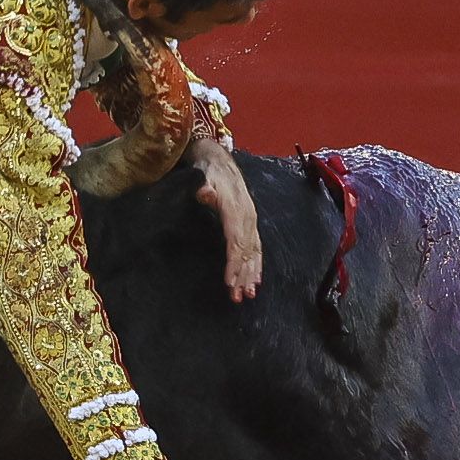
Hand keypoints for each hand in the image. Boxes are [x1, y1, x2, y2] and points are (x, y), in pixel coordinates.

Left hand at [187, 137, 260, 302]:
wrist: (219, 162)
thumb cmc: (208, 172)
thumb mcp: (202, 176)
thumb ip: (203, 186)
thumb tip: (205, 192)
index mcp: (235, 210)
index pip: (236, 242)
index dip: (233, 263)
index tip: (229, 281)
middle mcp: (247, 218)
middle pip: (246, 252)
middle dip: (242, 276)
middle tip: (237, 297)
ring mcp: (251, 222)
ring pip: (253, 253)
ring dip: (250, 275)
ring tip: (247, 295)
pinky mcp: (250, 225)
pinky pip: (256, 249)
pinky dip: (257, 266)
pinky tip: (256, 281)